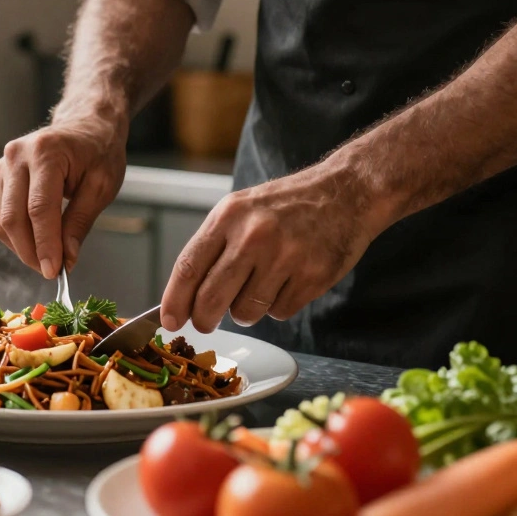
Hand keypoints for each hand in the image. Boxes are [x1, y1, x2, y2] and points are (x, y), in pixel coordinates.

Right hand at [0, 116, 126, 278]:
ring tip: (48, 258)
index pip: (39, 209)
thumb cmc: (98, 151)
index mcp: (46, 152)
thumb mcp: (102, 186)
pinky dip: (17, 236)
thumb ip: (80, 222)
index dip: (45, 245)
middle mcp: (17, 156)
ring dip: (23, 247)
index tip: (55, 271)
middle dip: (31, 252)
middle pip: (13, 217)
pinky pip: (1, 216)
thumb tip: (65, 258)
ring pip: (2, 221)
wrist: (86, 126)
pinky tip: (38, 242)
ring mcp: (3, 166)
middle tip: (51, 271)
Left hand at [160, 164, 391, 332]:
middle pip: (211, 299)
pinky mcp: (312, 277)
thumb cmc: (287, 205)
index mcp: (229, 216)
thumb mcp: (241, 210)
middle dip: (204, 319)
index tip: (169, 320)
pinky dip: (279, 306)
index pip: (189, 266)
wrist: (346, 193)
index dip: (174, 300)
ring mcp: (285, 257)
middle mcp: (253, 236)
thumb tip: (185, 296)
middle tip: (206, 323)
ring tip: (261, 284)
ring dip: (247, 310)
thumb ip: (213, 247)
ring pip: (246, 312)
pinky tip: (288, 281)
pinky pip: (279, 313)